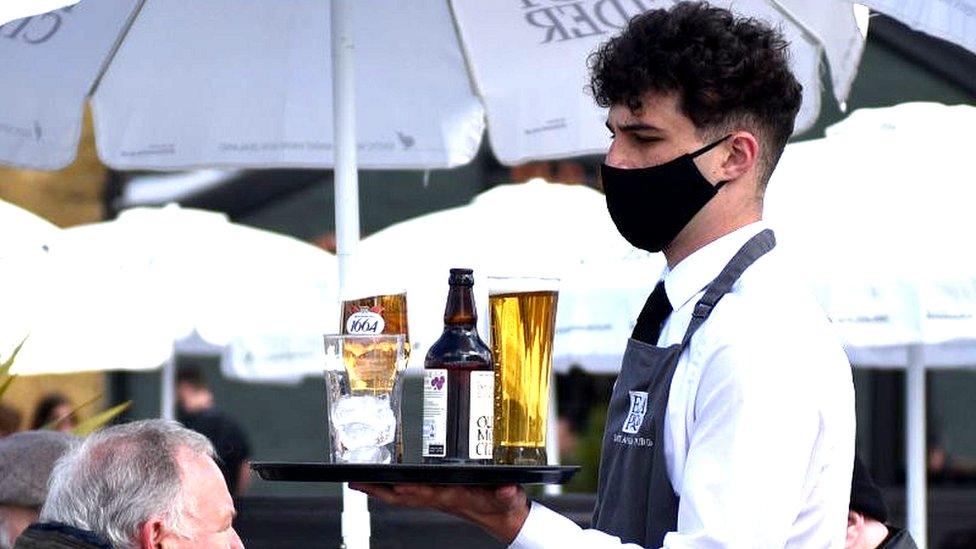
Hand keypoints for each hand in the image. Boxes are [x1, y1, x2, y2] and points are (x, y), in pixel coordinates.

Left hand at [350, 483, 528, 543]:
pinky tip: (380, 484)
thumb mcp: (509, 499)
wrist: (502, 518)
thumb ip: (508, 494)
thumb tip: (506, 491)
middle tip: (357, 482)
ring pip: (401, 496)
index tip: (396, 485)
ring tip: (358, 482)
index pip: (428, 494)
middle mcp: (439, 499)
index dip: (411, 490)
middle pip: (403, 497)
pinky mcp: (435, 495)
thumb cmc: (503, 506)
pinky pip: (406, 494)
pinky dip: (390, 489)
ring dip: (379, 490)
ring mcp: (434, 498)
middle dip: (380, 491)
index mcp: (454, 497)